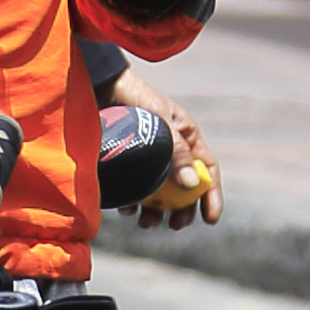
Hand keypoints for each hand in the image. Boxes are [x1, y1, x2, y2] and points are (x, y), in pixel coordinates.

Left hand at [110, 78, 221, 225]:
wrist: (98, 83)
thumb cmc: (133, 95)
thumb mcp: (160, 120)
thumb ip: (175, 151)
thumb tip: (192, 184)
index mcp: (187, 137)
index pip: (207, 170)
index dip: (212, 195)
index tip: (210, 219)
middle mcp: (170, 150)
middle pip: (184, 189)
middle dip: (182, 210)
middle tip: (174, 225)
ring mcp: (148, 158)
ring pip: (159, 194)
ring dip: (155, 212)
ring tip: (145, 222)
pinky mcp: (127, 162)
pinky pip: (135, 189)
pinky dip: (133, 202)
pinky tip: (125, 208)